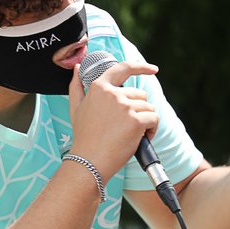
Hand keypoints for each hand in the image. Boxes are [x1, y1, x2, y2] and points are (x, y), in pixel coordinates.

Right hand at [67, 60, 159, 176]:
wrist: (88, 161)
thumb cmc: (83, 137)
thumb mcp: (75, 108)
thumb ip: (76, 86)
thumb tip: (76, 67)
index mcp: (99, 87)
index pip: (123, 68)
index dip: (141, 66)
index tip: (153, 69)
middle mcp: (112, 94)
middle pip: (140, 94)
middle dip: (139, 109)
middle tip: (128, 126)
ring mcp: (125, 106)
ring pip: (148, 107)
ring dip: (146, 120)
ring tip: (133, 134)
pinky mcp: (135, 120)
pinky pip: (154, 119)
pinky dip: (152, 129)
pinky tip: (141, 138)